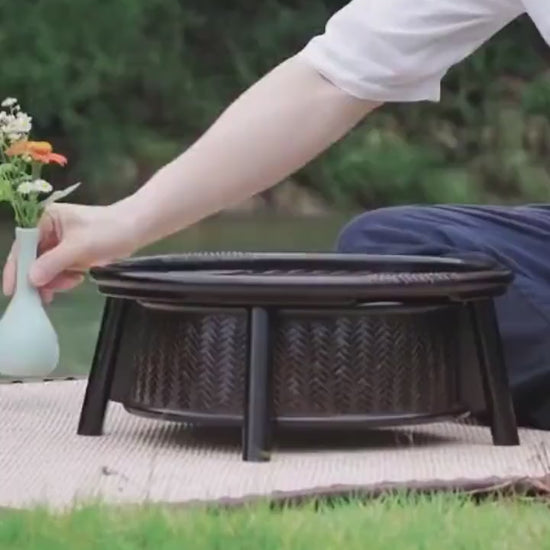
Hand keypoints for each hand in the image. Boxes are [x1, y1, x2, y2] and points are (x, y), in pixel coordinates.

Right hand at [2, 203, 136, 302]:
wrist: (136, 229)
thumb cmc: (108, 230)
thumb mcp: (79, 246)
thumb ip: (53, 262)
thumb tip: (31, 279)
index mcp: (45, 219)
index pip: (22, 245)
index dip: (16, 267)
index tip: (13, 291)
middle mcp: (49, 230)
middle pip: (33, 259)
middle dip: (40, 278)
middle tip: (44, 297)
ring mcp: (61, 243)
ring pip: (47, 268)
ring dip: (56, 280)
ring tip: (73, 283)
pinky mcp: (73, 254)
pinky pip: (61, 270)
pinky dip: (65, 278)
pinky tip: (77, 280)